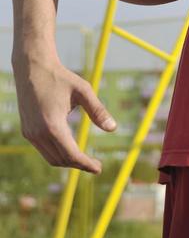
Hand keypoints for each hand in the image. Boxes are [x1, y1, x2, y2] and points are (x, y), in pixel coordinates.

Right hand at [12, 54, 116, 174]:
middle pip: (61, 160)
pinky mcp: (27, 131)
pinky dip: (57, 153)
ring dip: (68, 161)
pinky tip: (70, 147)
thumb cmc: (61, 77)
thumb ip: (98, 110)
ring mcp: (30, 133)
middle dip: (79, 165)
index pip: (71, 154)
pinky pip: (43, 150)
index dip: (86, 164)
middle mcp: (38, 133)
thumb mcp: (83, 91)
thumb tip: (113, 128)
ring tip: (84, 159)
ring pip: (51, 158)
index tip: (99, 168)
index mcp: (52, 125)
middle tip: (95, 164)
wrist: (33, 68)